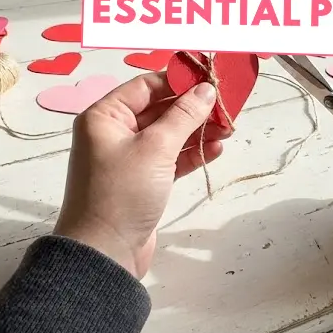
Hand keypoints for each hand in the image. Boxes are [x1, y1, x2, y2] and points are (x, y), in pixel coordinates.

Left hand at [54, 72, 230, 278]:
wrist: (104, 254)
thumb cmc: (122, 192)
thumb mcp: (156, 148)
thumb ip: (183, 115)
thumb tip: (206, 90)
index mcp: (105, 117)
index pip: (146, 86)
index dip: (178, 80)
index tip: (211, 79)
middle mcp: (113, 133)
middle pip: (159, 109)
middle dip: (193, 108)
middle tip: (227, 107)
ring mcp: (129, 159)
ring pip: (168, 135)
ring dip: (197, 131)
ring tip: (229, 129)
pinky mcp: (142, 182)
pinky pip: (170, 159)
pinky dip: (191, 153)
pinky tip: (217, 149)